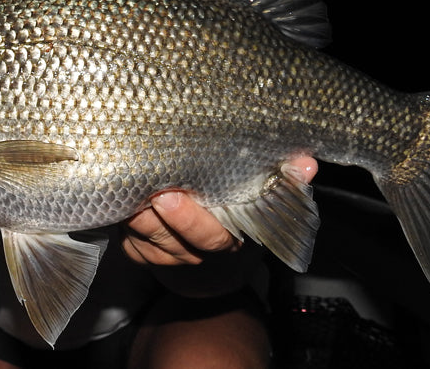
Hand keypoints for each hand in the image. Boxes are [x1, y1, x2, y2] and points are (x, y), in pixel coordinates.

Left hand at [122, 157, 317, 266]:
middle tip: (139, 183)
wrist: (210, 267)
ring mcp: (159, 257)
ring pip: (139, 237)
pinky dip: (122, 216)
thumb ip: (285, 183)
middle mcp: (191, 257)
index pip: (207, 239)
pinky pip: (125, 237)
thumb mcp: (267, 204)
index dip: (187, 221)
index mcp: (226, 243)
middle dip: (149, 213)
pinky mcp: (135, 251)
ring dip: (131, 212)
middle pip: (163, 237)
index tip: (169, 197)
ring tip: (126, 180)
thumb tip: (307, 163)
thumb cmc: (240, 220)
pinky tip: (122, 191)